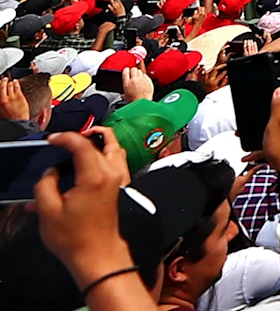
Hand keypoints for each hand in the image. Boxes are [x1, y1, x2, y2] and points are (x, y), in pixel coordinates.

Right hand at [38, 129, 132, 283]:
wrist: (97, 254)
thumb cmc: (74, 237)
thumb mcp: (48, 211)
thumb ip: (46, 184)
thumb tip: (51, 171)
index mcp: (95, 176)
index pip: (82, 144)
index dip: (65, 138)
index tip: (52, 140)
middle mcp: (112, 173)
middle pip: (103, 141)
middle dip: (83, 137)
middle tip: (65, 141)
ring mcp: (120, 179)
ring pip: (115, 147)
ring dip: (100, 140)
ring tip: (82, 143)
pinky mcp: (122, 187)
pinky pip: (118, 160)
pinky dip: (107, 153)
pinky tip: (92, 161)